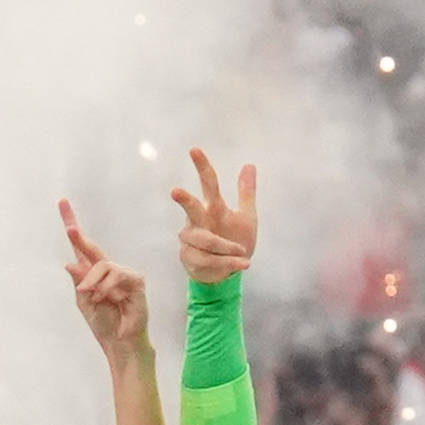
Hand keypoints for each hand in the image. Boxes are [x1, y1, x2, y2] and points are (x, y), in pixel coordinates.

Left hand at [57, 198, 147, 361]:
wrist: (120, 342)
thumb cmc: (103, 324)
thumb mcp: (84, 303)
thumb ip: (78, 282)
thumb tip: (69, 263)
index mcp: (92, 275)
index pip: (82, 249)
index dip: (73, 231)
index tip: (62, 205)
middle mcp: (107, 271)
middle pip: (92, 247)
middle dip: (78, 237)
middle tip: (69, 228)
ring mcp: (122, 274)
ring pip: (102, 266)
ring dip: (92, 282)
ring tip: (92, 297)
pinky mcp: (135, 281)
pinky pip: (116, 275)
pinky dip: (106, 287)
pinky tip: (106, 298)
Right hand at [171, 143, 259, 287]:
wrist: (225, 274)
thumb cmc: (233, 242)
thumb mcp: (246, 217)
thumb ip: (246, 193)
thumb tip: (249, 164)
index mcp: (212, 208)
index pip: (208, 184)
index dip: (202, 167)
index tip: (194, 150)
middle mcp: (198, 222)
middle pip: (191, 208)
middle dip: (185, 201)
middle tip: (175, 191)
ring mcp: (191, 241)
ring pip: (204, 240)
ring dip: (226, 246)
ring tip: (243, 253)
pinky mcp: (190, 259)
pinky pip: (210, 259)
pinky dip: (229, 262)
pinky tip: (243, 263)